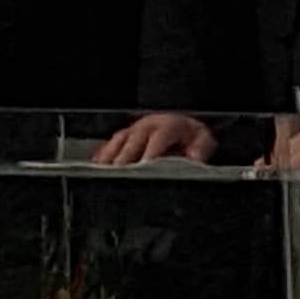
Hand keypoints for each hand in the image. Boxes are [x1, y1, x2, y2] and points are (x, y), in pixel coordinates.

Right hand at [92, 113, 216, 164]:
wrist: (182, 126)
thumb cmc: (190, 137)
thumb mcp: (203, 141)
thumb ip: (200, 150)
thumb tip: (195, 160)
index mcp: (168, 125)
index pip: (158, 137)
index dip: (152, 151)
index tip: (146, 166)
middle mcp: (147, 125)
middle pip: (133, 140)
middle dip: (126, 157)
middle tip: (119, 173)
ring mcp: (133, 129)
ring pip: (118, 141)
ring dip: (111, 156)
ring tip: (103, 173)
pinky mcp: (124, 136)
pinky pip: (109, 144)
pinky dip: (102, 155)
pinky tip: (96, 166)